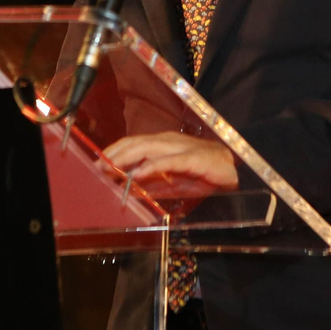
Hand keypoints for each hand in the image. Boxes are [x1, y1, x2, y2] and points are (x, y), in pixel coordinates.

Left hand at [101, 132, 239, 192]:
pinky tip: (137, 175)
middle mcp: (169, 141)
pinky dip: (149, 167)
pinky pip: (166, 162)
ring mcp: (180, 147)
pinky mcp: (192, 158)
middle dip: (115, 154)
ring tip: (110, 168)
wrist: (233, 172)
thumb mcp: (172, 181)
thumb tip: (129, 188)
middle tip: (97, 167)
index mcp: (163, 143)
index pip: (133, 141)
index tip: (98, 162)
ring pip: (147, 148)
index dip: (115, 150)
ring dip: (126, 158)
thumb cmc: (202, 174)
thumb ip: (152, 183)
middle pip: (136, 142)